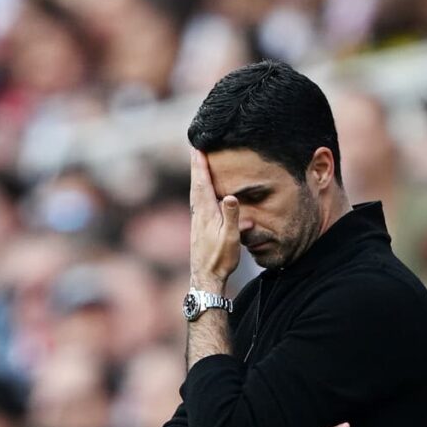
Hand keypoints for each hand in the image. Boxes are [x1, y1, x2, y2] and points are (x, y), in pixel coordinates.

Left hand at [190, 148, 239, 286]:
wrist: (206, 277)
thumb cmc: (220, 258)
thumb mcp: (230, 238)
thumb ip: (231, 216)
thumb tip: (231, 196)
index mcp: (206, 212)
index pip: (202, 183)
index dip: (200, 165)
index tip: (197, 148)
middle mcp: (198, 214)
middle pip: (195, 184)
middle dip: (196, 166)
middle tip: (194, 150)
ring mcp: (196, 221)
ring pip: (195, 193)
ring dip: (196, 177)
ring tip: (197, 165)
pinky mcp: (198, 227)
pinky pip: (197, 202)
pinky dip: (198, 191)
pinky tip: (200, 194)